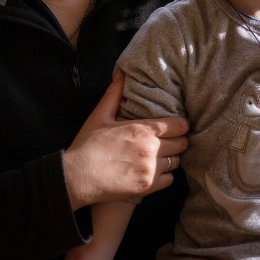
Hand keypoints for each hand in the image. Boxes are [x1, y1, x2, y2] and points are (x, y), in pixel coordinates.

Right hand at [62, 71, 187, 208]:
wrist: (77, 177)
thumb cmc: (88, 145)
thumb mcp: (100, 115)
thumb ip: (114, 94)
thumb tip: (121, 73)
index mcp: (143, 129)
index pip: (180, 125)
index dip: (180, 124)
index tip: (174, 126)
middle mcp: (151, 149)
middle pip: (183, 143)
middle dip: (177, 140)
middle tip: (167, 141)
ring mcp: (151, 169)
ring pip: (177, 161)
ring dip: (171, 158)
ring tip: (159, 156)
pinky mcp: (148, 186)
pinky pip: (170, 179)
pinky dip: (164, 176)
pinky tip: (153, 171)